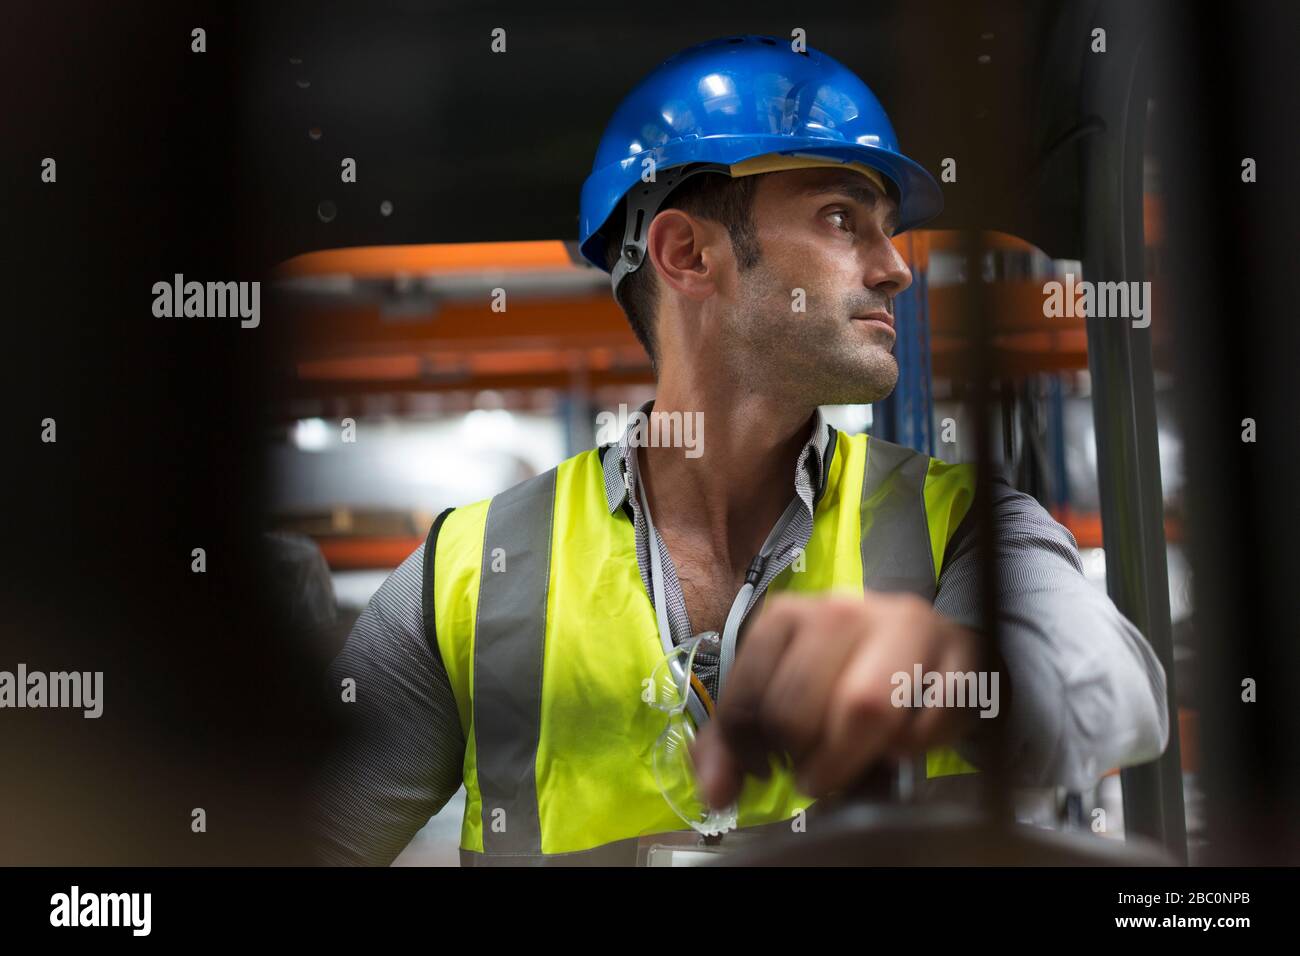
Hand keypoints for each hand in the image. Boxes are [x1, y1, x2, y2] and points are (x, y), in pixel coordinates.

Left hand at [690, 591, 987, 807]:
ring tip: (850, 770)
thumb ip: (734, 740)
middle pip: (801, 707)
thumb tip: (716, 793)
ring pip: (864, 707)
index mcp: (788, 614)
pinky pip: (927, 723)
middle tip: (813, 771)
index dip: (748, 749)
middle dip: (802, 757)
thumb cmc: (847, 671)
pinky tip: (901, 746)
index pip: (747, 696)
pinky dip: (911, 751)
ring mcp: (906, 627)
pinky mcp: (960, 655)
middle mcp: (843, 610)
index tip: (765, 765)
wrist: (934, 645)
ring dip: (851, 758)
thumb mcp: (782, 692)